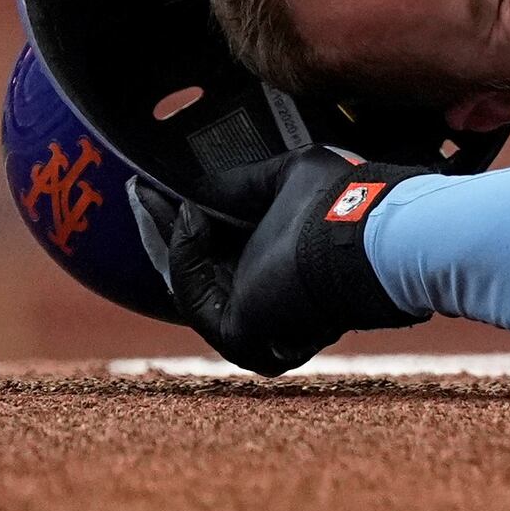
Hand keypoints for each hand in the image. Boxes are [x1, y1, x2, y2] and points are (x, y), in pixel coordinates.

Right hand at [132, 147, 425, 378]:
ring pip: (192, 283)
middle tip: (141, 194)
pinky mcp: (241, 333)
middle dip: (169, 229)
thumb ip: (240, 185)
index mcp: (288, 265)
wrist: (368, 235)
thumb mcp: (287, 177)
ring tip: (151, 201)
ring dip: (169, 241)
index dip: (192, 216)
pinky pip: (194, 297)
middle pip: (203, 266)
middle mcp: (274, 298)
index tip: (161, 187)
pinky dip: (184, 258)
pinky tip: (186, 220)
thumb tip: (196, 187)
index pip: (227, 245)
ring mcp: (257, 321)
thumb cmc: (346, 201)